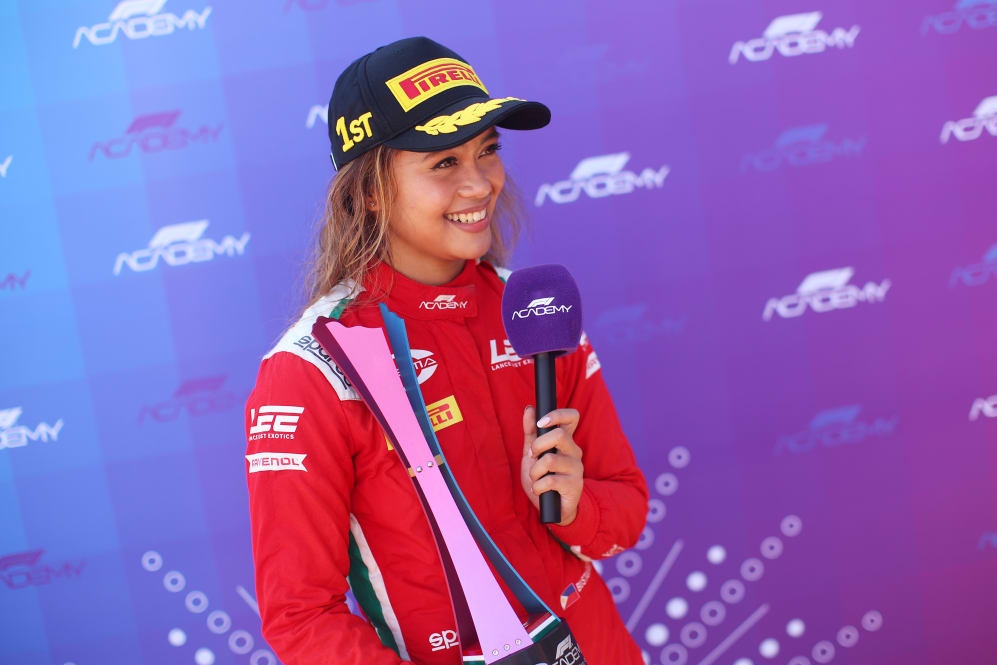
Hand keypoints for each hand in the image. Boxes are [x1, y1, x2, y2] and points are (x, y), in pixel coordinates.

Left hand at [521, 405, 583, 526]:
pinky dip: (538, 486)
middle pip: (559, 435)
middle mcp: (574, 451)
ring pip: (550, 460)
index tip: (541, 422)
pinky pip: (550, 480)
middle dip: (537, 446)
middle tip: (533, 456)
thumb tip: (529, 408)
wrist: (552, 509)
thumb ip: (530, 432)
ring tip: (536, 478)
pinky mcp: (575, 485)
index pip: (572, 417)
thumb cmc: (543, 478)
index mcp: (565, 441)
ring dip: (535, 471)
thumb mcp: (532, 454)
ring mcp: (576, 468)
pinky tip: (540, 490)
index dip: (557, 414)